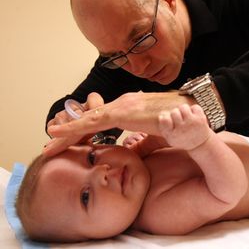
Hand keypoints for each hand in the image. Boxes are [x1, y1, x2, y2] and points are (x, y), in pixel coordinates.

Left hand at [43, 91, 190, 155]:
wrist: (191, 111)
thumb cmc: (177, 120)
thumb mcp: (155, 134)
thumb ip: (141, 142)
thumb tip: (131, 151)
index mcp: (128, 108)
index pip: (99, 119)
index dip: (82, 129)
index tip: (68, 140)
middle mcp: (122, 104)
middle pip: (90, 118)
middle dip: (70, 131)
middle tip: (51, 143)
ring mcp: (122, 105)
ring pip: (88, 119)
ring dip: (68, 132)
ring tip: (49, 141)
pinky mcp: (123, 111)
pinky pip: (94, 120)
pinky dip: (74, 127)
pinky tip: (58, 132)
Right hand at [158, 104, 211, 150]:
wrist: (200, 144)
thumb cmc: (182, 138)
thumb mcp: (170, 137)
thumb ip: (163, 126)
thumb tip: (162, 114)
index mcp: (173, 135)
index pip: (165, 120)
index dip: (166, 118)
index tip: (170, 122)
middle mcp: (183, 129)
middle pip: (174, 112)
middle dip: (176, 113)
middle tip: (179, 119)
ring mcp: (192, 123)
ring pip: (183, 107)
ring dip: (184, 110)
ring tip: (186, 116)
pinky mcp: (201, 119)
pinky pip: (194, 107)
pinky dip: (194, 110)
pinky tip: (194, 117)